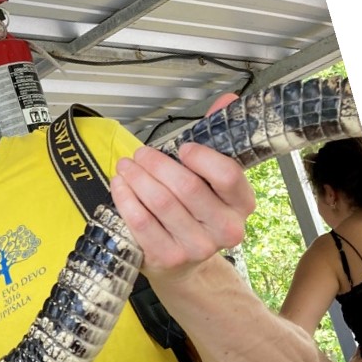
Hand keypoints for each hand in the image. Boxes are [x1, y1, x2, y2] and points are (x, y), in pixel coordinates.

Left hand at [110, 139, 254, 279]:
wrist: (186, 263)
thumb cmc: (197, 212)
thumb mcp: (212, 178)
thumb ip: (217, 139)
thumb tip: (227, 99)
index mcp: (242, 204)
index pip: (227, 175)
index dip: (201, 157)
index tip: (182, 148)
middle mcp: (225, 229)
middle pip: (187, 186)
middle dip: (157, 163)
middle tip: (140, 153)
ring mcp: (197, 247)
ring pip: (161, 201)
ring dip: (137, 177)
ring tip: (126, 165)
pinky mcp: (168, 257)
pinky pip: (140, 221)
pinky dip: (125, 198)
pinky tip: (119, 184)